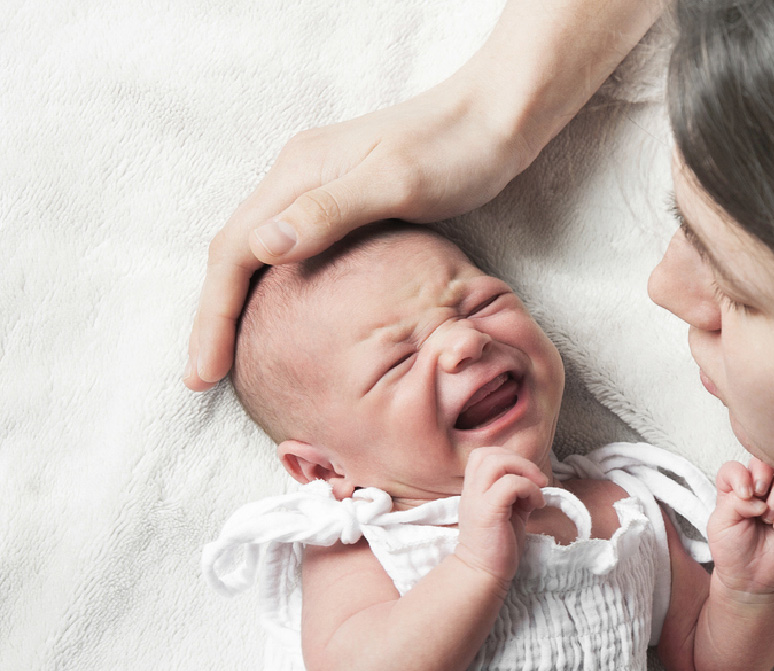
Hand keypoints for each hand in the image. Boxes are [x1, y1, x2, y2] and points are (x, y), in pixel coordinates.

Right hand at [185, 76, 534, 390]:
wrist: (497, 116)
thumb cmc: (456, 149)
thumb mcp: (396, 182)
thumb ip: (330, 211)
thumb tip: (262, 246)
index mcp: (298, 172)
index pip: (234, 251)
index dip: (214, 314)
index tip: (204, 371)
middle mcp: (297, 176)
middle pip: (235, 252)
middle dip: (215, 315)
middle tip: (202, 377)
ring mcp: (320, 187)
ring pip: (259, 251)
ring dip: (238, 303)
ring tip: (228, 358)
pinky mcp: (348, 200)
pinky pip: (292, 249)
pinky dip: (274, 289)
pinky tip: (284, 320)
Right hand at [453, 448, 547, 583]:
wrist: (483, 573)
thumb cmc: (498, 545)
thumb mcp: (509, 511)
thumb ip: (516, 492)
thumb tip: (535, 480)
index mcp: (474, 489)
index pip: (483, 455)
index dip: (509, 458)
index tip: (527, 478)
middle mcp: (471, 491)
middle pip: (488, 453)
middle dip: (519, 460)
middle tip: (536, 480)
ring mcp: (477, 500)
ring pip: (496, 462)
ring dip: (525, 471)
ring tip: (537, 490)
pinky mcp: (487, 512)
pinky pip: (510, 484)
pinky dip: (529, 489)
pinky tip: (536, 505)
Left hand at [708, 459, 773, 594]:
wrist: (749, 577)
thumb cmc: (732, 549)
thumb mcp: (720, 524)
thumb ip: (734, 501)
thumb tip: (760, 496)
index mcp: (735, 489)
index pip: (736, 467)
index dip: (741, 475)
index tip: (743, 495)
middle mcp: (759, 491)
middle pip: (767, 463)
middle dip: (764, 476)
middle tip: (759, 496)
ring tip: (768, 520)